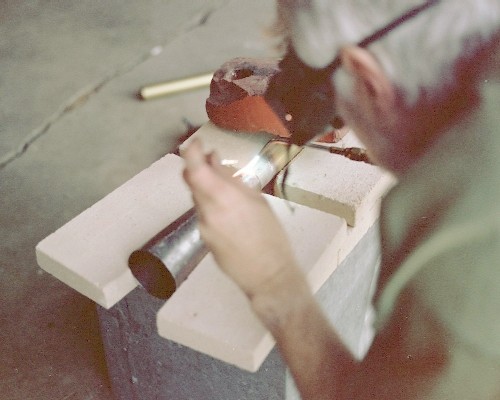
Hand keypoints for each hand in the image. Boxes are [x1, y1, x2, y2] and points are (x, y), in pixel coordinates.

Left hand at [182, 138, 302, 298]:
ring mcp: (202, 227)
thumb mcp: (258, 201)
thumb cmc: (271, 236)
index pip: (195, 169)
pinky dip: (211, 206)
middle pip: (191, 181)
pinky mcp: (203, 238)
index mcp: (225, 199)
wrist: (268, 276)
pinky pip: (203, 214)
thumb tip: (215, 160)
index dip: (191, 152)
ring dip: (207, 189)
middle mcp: (207, 212)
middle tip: (213, 162)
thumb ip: (232, 180)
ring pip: (197, 198)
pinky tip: (230, 215)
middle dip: (199, 168)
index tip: (197, 143)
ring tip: (230, 193)